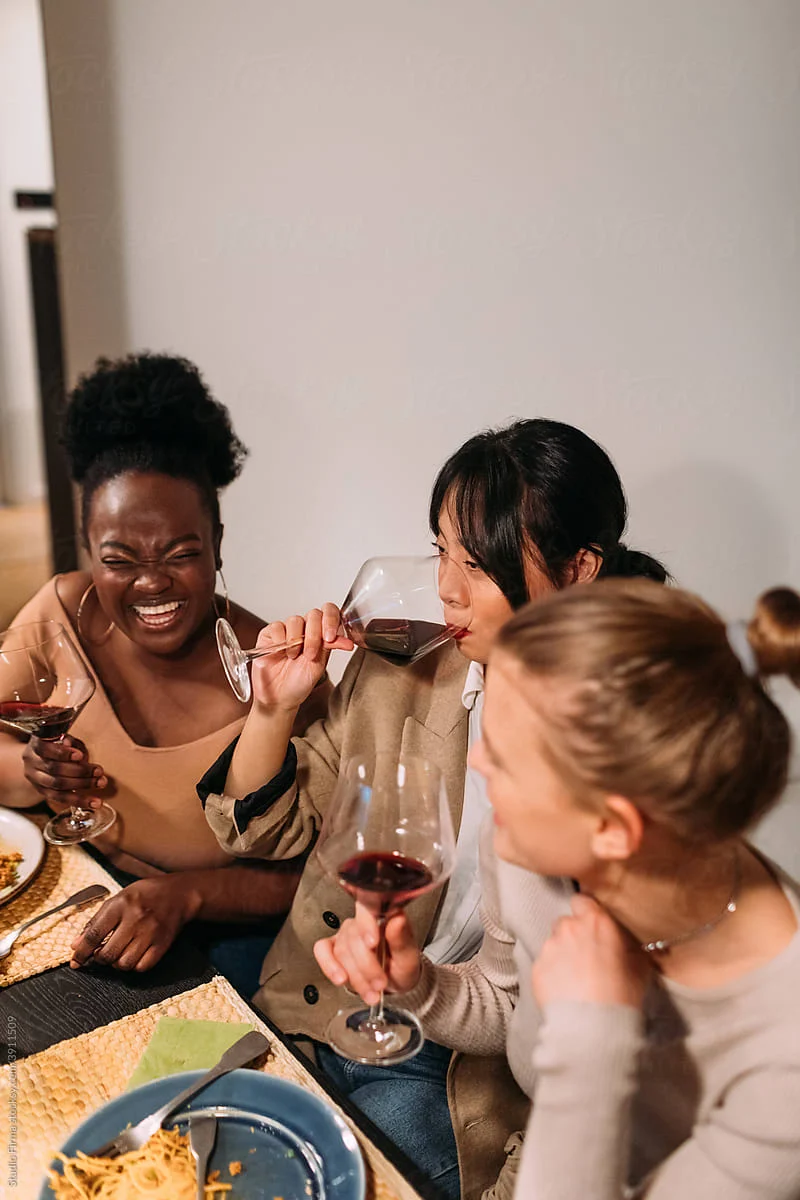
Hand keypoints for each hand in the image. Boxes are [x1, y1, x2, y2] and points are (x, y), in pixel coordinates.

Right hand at [22, 734, 107, 811]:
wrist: (44, 758)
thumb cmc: (59, 744)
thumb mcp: (64, 738)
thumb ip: (68, 741)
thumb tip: (68, 743)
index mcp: (35, 746)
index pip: (45, 749)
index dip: (62, 753)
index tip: (80, 756)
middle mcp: (32, 763)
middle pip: (54, 769)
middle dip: (80, 771)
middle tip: (99, 771)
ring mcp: (36, 779)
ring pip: (57, 786)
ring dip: (82, 785)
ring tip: (101, 783)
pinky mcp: (43, 792)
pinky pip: (60, 799)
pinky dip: (79, 800)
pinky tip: (94, 802)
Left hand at [69, 876, 201, 971]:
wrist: (179, 894)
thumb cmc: (145, 894)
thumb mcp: (118, 898)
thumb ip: (96, 921)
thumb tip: (77, 945)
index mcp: (121, 904)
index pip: (94, 934)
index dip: (81, 951)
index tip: (75, 960)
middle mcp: (135, 919)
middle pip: (107, 954)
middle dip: (99, 959)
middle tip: (100, 954)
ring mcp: (150, 933)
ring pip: (123, 964)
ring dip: (116, 963)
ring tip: (119, 953)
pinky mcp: (162, 944)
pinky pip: (141, 967)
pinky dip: (134, 966)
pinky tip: (133, 955)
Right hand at [250, 605, 352, 711]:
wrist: (280, 697)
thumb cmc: (299, 683)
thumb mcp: (319, 665)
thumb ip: (330, 647)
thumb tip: (347, 641)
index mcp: (320, 634)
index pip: (329, 612)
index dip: (331, 620)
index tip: (330, 637)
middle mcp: (305, 629)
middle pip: (314, 614)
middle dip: (314, 635)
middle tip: (310, 654)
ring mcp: (287, 630)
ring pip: (295, 620)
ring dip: (296, 641)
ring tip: (293, 657)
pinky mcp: (270, 634)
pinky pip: (277, 626)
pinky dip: (280, 639)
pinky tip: (280, 652)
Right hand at [313, 904, 422, 1004]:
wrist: (393, 984)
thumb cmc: (401, 966)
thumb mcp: (409, 956)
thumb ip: (402, 938)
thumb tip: (398, 918)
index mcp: (382, 915)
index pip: (368, 908)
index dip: (366, 924)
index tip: (372, 943)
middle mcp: (362, 922)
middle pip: (354, 938)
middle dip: (367, 966)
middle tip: (380, 983)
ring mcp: (346, 934)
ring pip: (341, 951)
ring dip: (356, 976)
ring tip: (371, 991)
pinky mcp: (332, 947)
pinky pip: (322, 950)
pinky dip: (329, 965)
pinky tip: (340, 978)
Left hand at [531, 894, 650, 1010]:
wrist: (592, 1027)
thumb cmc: (620, 997)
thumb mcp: (639, 967)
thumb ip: (629, 946)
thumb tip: (627, 943)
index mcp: (597, 923)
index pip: (583, 900)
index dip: (587, 912)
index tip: (591, 925)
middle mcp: (570, 928)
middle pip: (567, 922)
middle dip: (575, 935)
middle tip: (586, 956)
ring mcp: (551, 947)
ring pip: (555, 942)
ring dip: (563, 953)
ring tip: (575, 977)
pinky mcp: (537, 966)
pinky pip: (545, 963)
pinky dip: (552, 972)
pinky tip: (565, 988)